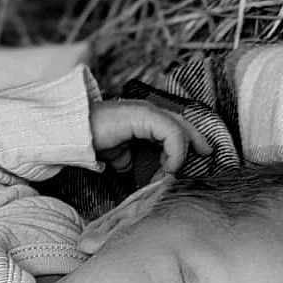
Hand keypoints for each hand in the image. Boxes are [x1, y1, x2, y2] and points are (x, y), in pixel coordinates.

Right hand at [89, 98, 212, 173]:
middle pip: (184, 122)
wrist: (75, 135)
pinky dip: (175, 150)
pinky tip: (169, 166)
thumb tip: (136, 171)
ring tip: (174, 170)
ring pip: (180, 127)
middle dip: (198, 140)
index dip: (188, 140)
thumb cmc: (92, 142)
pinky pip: (171, 132)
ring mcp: (147, 111)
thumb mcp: (119, 155)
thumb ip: (131, 160)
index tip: (190, 159)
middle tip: (207, 155)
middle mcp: (149, 111)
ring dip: (183, 151)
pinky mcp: (144, 116)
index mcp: (144, 119)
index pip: (175, 126)